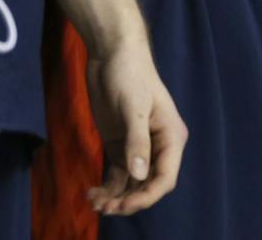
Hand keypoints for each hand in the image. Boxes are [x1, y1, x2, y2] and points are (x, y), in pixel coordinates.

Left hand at [83, 37, 186, 215]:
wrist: (112, 52)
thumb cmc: (129, 74)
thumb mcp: (132, 108)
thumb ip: (137, 142)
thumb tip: (140, 176)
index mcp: (170, 137)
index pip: (165, 178)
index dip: (147, 196)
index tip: (124, 205)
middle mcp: (158, 146)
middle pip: (148, 186)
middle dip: (129, 200)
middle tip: (104, 208)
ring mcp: (138, 147)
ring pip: (132, 184)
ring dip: (115, 198)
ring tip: (94, 202)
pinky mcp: (120, 146)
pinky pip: (117, 176)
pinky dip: (107, 188)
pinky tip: (90, 193)